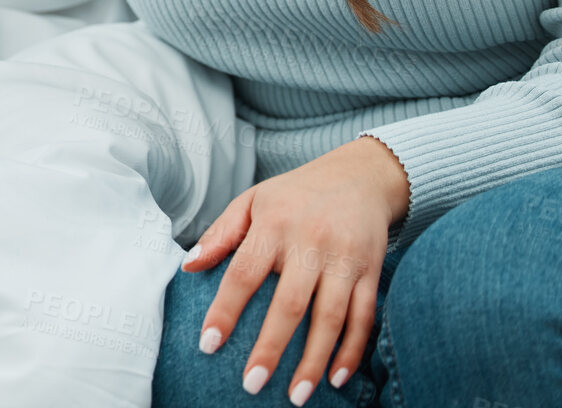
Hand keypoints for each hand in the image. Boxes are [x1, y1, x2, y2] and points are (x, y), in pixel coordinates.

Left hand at [180, 135, 409, 401]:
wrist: (359, 176)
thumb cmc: (295, 195)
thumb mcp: (252, 200)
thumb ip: (222, 233)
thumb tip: (189, 264)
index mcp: (274, 224)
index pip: (244, 272)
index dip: (225, 310)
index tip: (208, 344)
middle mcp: (312, 242)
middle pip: (290, 303)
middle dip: (271, 348)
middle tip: (251, 384)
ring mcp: (345, 258)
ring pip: (331, 318)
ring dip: (313, 361)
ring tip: (296, 396)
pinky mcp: (371, 271)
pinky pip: (364, 317)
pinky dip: (352, 351)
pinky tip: (336, 379)